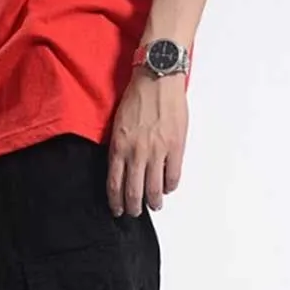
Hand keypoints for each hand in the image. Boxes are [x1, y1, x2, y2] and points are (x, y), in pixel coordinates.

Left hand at [107, 69, 188, 216]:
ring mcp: (157, 151)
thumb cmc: (137, 97)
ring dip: (154, 202)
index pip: (114, 184)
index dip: (116, 202)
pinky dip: (169, 186)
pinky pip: (173, 176)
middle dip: (134, 208)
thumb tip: (122, 170)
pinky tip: (167, 187)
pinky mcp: (175, 146)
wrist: (157, 77)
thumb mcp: (118, 124)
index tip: (117, 210)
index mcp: (119, 147)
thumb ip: (119, 148)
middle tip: (135, 213)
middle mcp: (136, 152)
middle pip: (133, 192)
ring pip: (153, 189)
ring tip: (155, 206)